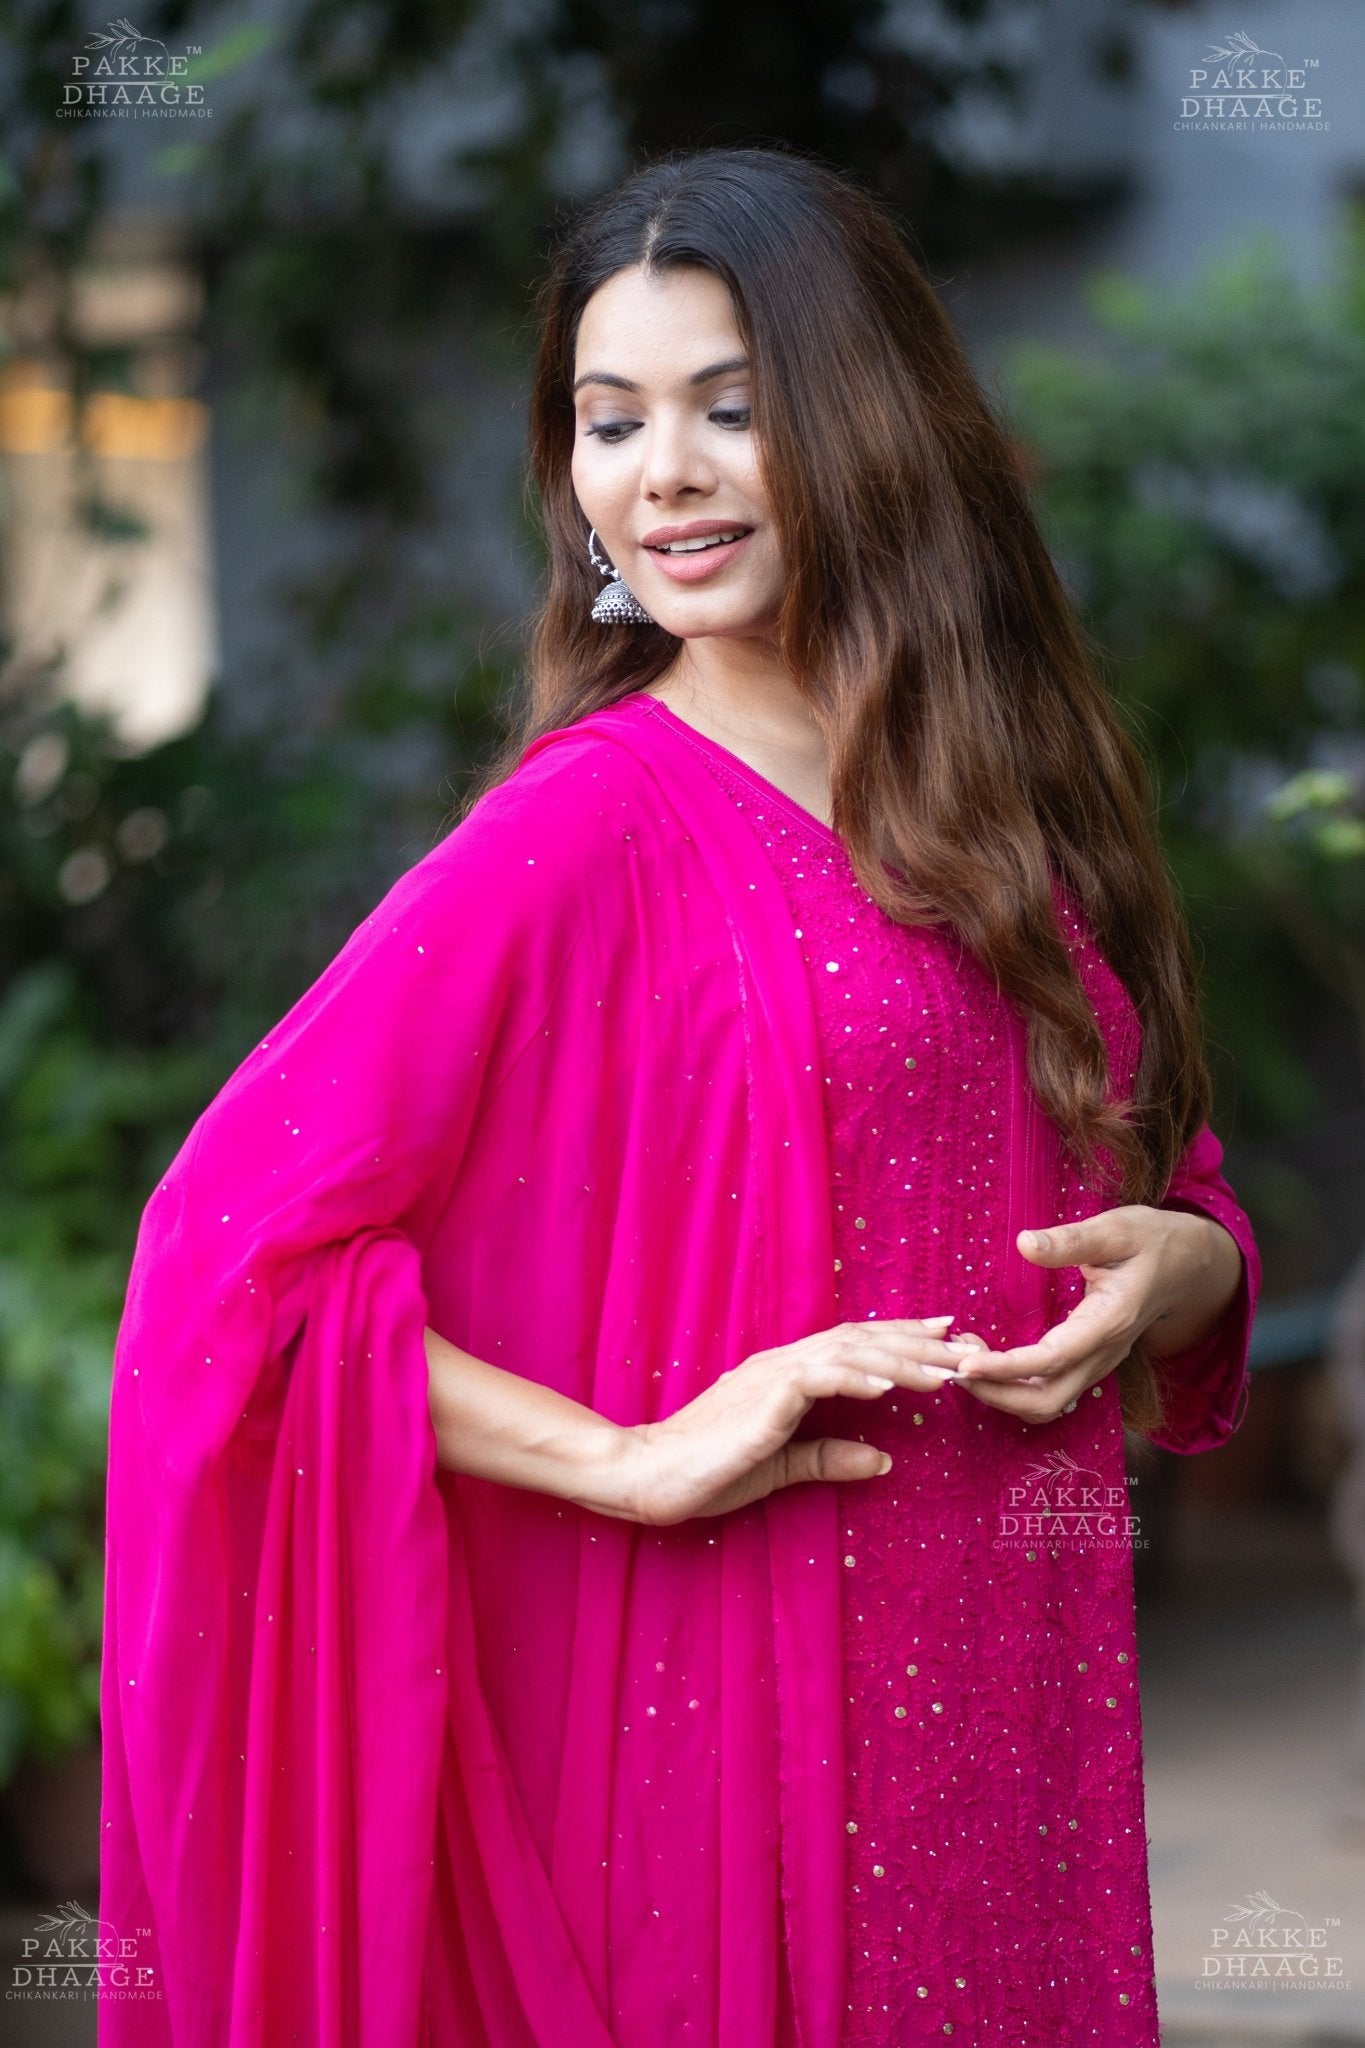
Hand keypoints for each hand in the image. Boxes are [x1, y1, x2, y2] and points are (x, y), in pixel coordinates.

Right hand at [620, 1317, 969, 1525]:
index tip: (945, 1338)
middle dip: (917, 1343)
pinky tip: (889, 1388)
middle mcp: (783, 1365)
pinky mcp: (762, 1400)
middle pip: (862, 1341)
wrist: (649, 1474)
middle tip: (966, 1344)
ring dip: (900, 1360)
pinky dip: (855, 1379)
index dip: (902, 1339)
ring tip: (944, 1371)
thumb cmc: (708, 1471)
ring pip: (849, 1354)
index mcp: (787, 1376)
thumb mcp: (782, 1467)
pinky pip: (817, 1379)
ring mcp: (772, 1377)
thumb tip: (884, 1459)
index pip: (854, 1347)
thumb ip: (829, 1457)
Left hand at [945, 1205, 1243, 1425]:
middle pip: (1048, 1401)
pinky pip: (1051, 1391)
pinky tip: (987, 1361)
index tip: (965, 1365)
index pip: (1053, 1360)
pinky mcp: (1090, 1362)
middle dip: (996, 1393)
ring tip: (963, 1364)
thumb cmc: (1153, 1240)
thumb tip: (1024, 1244)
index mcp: (1110, 1322)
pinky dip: (1016, 1387)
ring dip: (1003, 1395)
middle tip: (952, 1366)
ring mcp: (1099, 1363)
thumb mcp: (1117, 1228)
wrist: (1190, 1265)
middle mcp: (1104, 1354)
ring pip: (1048, 1404)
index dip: (1007, 1368)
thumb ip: (1072, 1240)